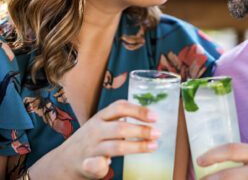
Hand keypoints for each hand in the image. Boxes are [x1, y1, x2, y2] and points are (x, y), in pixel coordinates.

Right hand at [30, 100, 159, 178]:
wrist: (64, 160)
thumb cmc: (93, 139)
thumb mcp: (103, 123)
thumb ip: (122, 120)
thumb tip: (152, 120)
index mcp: (101, 116)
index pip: (119, 107)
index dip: (138, 110)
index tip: (155, 117)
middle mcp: (95, 130)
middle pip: (120, 127)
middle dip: (141, 130)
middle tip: (158, 133)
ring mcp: (91, 148)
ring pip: (115, 147)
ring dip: (137, 147)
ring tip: (153, 146)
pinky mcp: (86, 165)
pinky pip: (96, 165)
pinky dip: (104, 166)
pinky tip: (111, 165)